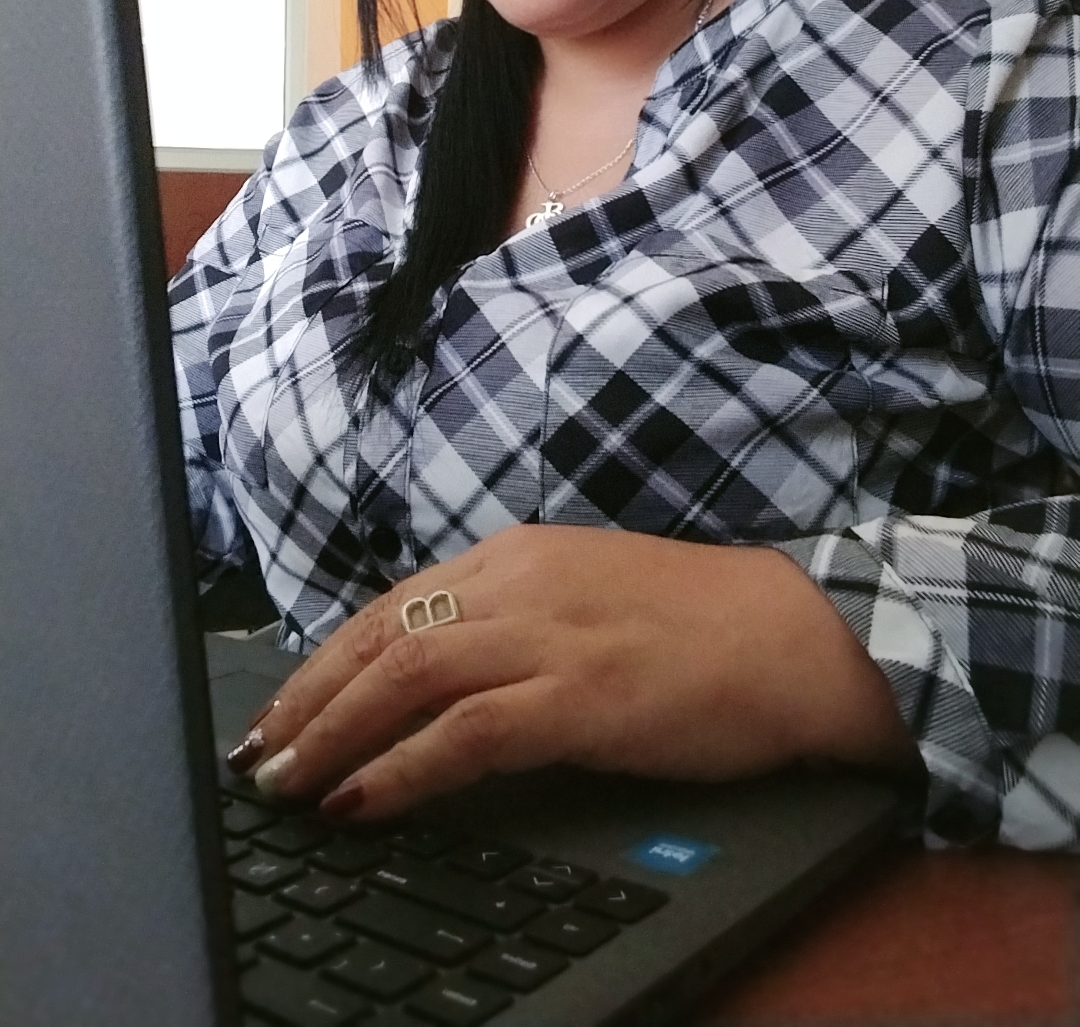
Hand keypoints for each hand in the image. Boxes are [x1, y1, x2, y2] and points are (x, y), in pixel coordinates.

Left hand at [227, 526, 916, 821]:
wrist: (796, 635)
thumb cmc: (701, 625)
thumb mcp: (589, 597)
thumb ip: (517, 618)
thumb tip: (441, 672)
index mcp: (520, 555)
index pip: (395, 602)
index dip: (326, 659)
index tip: (284, 708)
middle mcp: (521, 581)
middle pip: (383, 633)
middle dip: (308, 698)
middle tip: (259, 757)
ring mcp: (550, 635)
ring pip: (406, 673)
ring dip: (334, 732)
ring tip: (290, 783)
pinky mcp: (580, 696)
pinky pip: (465, 733)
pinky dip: (401, 768)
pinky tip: (363, 801)